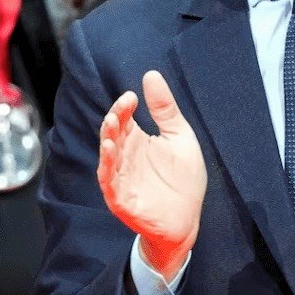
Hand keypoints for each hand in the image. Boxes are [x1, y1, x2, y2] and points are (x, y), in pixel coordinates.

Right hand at [100, 70, 206, 275]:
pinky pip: (110, 182)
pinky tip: (110, 152)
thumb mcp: (179, 137)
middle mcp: (125, 157)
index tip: (132, 97)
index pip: (123, 118)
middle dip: (114, 121)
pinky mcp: (121, 198)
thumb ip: (165, 109)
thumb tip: (151, 74)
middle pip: (112, 134)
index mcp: (137, 140)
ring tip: (111, 126)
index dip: (124, 107)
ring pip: (108, 157)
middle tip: (121, 108)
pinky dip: (108, 168)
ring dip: (107, 141)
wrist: (187, 219)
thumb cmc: (183, 178)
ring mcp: (121, 178)